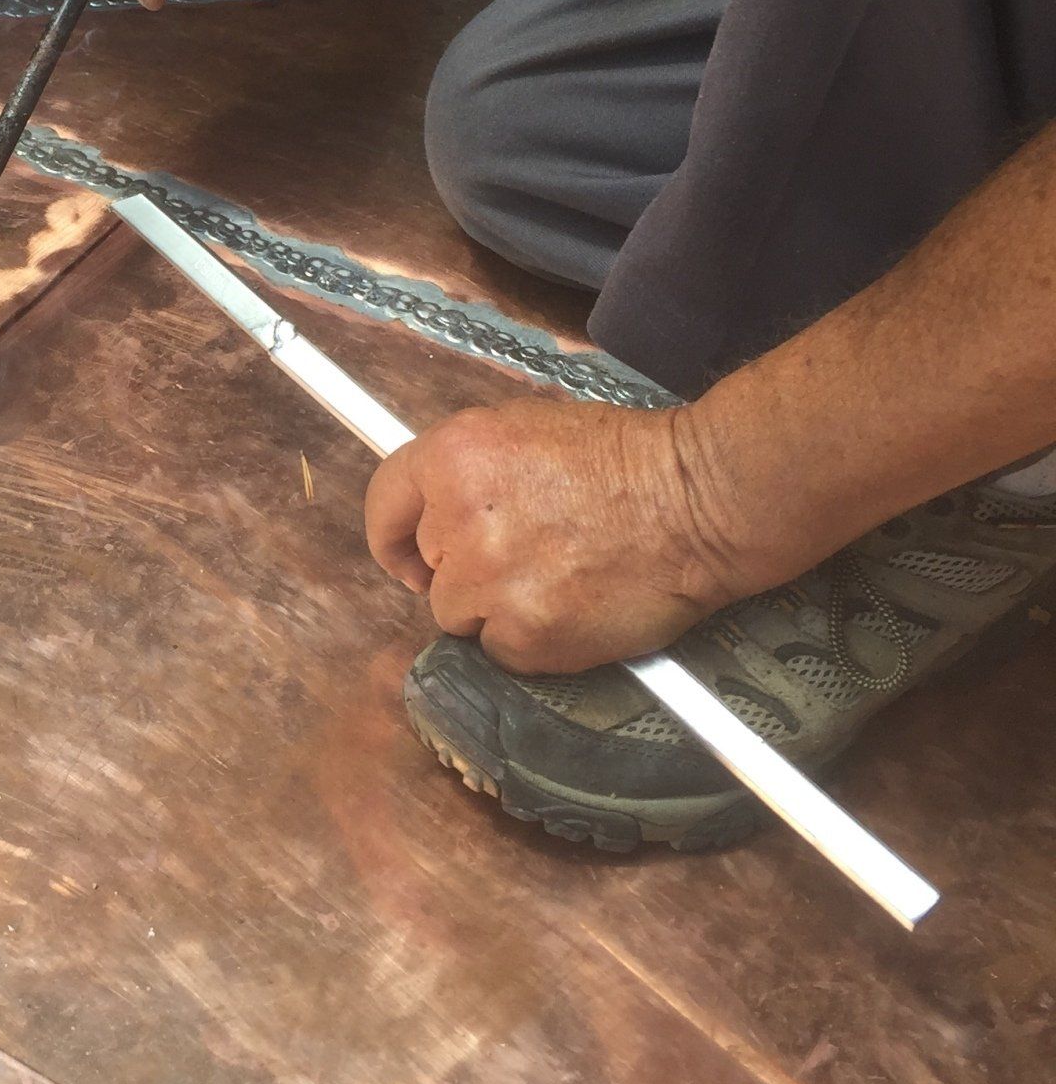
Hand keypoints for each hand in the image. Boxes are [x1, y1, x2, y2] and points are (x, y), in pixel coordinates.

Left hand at [363, 398, 757, 673]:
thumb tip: (435, 515)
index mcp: (455, 455)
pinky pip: (501, 652)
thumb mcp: (529, 431)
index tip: (409, 561)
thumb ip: (470, 471)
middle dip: (465, 570)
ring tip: (558, 579)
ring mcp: (488, 582)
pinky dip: (531, 640)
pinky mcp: (523, 636)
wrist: (698, 503)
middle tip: (524, 558)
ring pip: (459, 616)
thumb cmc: (626, 461)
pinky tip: (573, 606)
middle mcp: (457, 519)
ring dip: (496, 609)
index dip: (394, 538)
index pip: (385, 502)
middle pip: (429, 568)